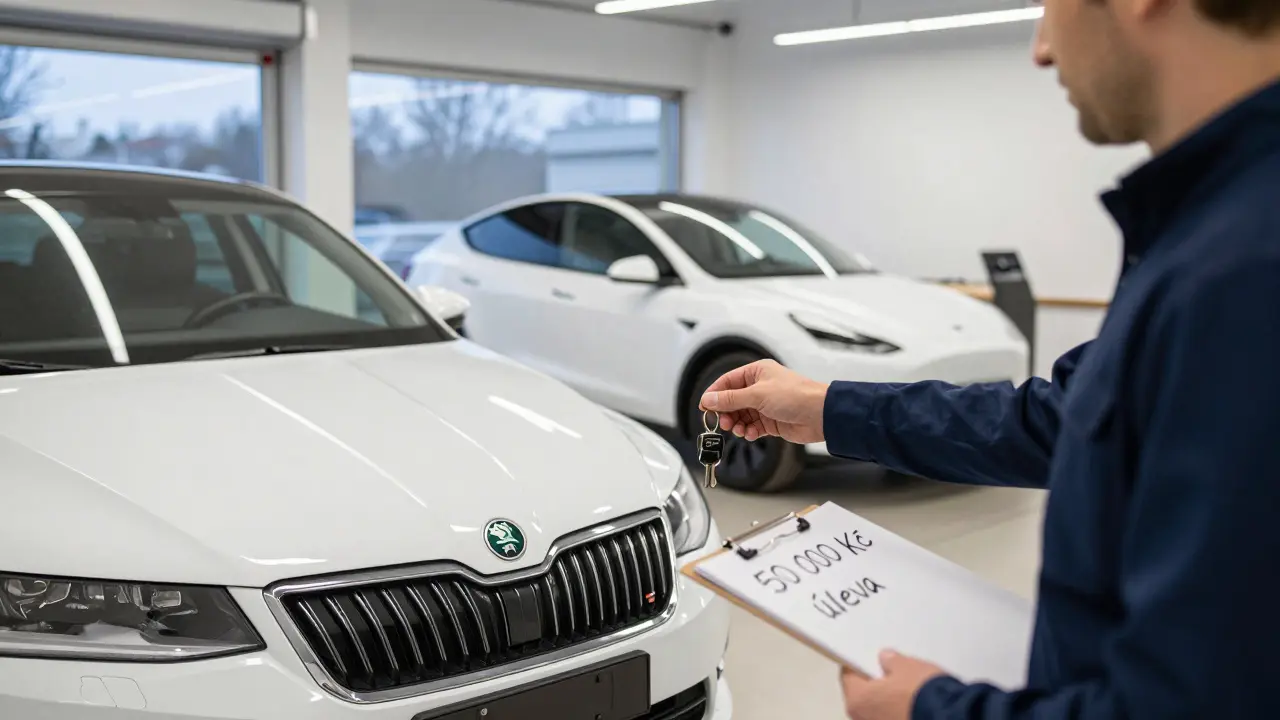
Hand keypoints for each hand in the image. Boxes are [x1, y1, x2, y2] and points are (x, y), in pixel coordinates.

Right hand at [698, 359, 828, 444]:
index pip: (727, 381)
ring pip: (741, 415)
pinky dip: (748, 431)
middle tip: (723, 422)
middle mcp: (760, 387)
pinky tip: (750, 433)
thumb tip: (709, 399)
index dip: (714, 394)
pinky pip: (752, 426)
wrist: (820, 415)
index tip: (704, 407)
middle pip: (732, 400)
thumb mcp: (757, 395)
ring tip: (738, 429)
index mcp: (757, 372)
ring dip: (736, 424)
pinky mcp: (771, 420)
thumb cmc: (796, 396)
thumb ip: (730, 399)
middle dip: (726, 412)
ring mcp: (766, 405)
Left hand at [840, 650, 946, 719]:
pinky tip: (915, 699)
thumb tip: (885, 658)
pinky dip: (900, 708)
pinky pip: (893, 715)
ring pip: (879, 708)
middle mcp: (863, 719)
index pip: (849, 675)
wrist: (949, 718)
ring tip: (907, 685)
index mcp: (856, 700)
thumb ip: (891, 661)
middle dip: (876, 683)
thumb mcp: (906, 666)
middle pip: (864, 695)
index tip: (868, 656)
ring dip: (889, 698)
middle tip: (890, 669)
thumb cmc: (919, 691)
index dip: (859, 663)